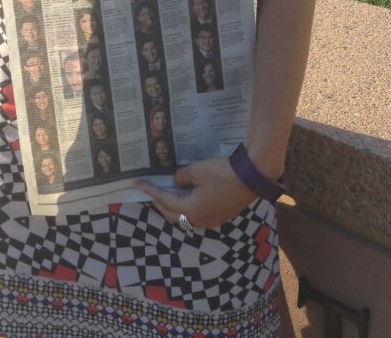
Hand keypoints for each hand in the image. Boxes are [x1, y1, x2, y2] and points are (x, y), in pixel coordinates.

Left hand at [138, 157, 254, 230]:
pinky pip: (198, 216)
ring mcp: (212, 220)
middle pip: (173, 216)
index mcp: (192, 210)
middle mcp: (201, 220)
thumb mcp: (197, 170)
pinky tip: (185, 199)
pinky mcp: (221, 215)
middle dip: (159, 205)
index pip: (165, 202)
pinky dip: (187, 209)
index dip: (152, 192)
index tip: (139, 185)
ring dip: (173, 209)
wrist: (251, 177)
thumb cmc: (222, 173)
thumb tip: (176, 182)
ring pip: (186, 218)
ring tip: (164, 197)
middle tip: (149, 194)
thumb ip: (182, 177)